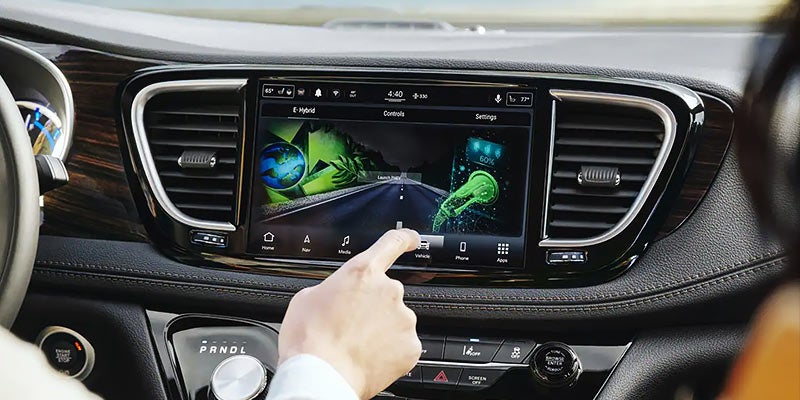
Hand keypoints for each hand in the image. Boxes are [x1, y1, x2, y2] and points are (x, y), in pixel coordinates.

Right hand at [277, 229, 421, 398]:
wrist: (320, 377)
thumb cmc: (309, 339)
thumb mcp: (307, 298)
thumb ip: (333, 287)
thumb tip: (338, 295)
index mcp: (363, 273)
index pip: (392, 243)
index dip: (405, 239)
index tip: (412, 240)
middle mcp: (389, 291)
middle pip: (387, 292)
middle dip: (373, 306)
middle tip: (350, 325)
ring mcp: (403, 319)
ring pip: (395, 320)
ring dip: (380, 329)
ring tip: (355, 345)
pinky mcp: (411, 346)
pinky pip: (402, 344)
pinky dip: (389, 350)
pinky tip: (368, 357)